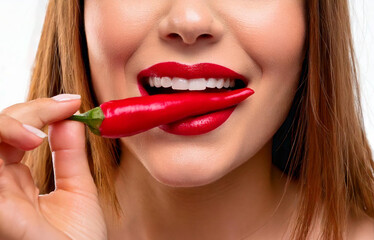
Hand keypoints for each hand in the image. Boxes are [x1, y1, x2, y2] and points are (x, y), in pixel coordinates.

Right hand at [0, 95, 106, 239]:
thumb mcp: (78, 190)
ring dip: (11, 124)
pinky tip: (33, 140)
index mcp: (13, 181)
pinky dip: (3, 140)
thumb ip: (70, 156)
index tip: (74, 102)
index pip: (12, 134)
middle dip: (27, 111)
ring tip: (42, 131)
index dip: (39, 111)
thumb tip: (71, 119)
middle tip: (64, 107)